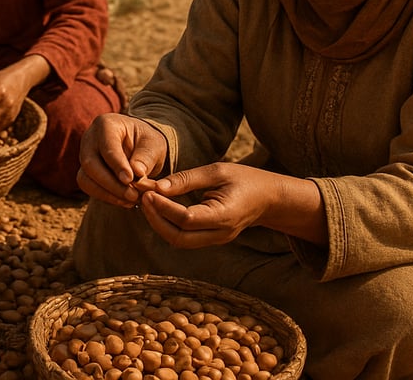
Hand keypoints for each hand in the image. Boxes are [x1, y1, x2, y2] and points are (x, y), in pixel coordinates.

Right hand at [76, 113, 167, 205]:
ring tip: (131, 201)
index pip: (107, 146)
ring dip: (107, 193)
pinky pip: (88, 187)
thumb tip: (137, 173)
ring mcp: (84, 156)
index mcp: (106, 125)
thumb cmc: (146, 141)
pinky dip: (105, 197)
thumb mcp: (153, 145)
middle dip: (111, 183)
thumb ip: (146, 157)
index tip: (130, 179)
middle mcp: (90, 139)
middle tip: (132, 196)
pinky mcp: (85, 172)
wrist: (138, 146)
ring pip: (85, 178)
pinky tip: (124, 202)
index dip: (117, 165)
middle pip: (90, 164)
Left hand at [139, 162, 325, 246]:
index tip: (148, 190)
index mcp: (224, 216)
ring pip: (179, 241)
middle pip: (179, 237)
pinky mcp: (211, 239)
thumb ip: (187, 179)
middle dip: (156, 219)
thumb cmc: (245, 179)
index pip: (186, 218)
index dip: (164, 206)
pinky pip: (184, 237)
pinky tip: (160, 207)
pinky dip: (168, 224)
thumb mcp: (218, 171)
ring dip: (159, 223)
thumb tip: (157, 186)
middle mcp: (220, 233)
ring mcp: (216, 239)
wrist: (269, 198)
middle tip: (143, 197)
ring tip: (148, 201)